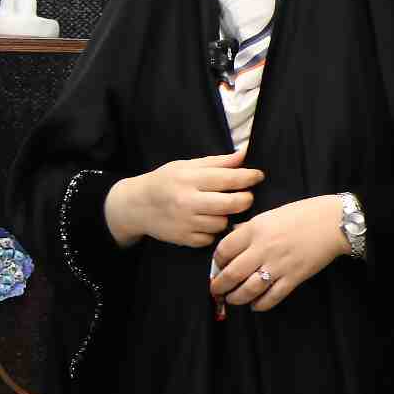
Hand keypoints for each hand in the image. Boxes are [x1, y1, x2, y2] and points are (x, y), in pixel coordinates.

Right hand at [104, 148, 261, 247]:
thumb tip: (245, 154)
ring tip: (218, 209)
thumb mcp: (186, 166)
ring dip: (226, 216)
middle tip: (245, 196)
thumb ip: (217, 162)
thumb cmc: (164, 181)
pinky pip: (211, 237)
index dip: (248, 177)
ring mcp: (186, 222)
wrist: (135, 206)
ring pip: (223, 222)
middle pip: (232, 204)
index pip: (228, 178)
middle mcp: (187, 201)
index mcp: (189, 179)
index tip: (258, 176)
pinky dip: (212, 230)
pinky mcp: (184, 239)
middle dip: (245, 200)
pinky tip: (204, 221)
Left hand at [208, 194, 347, 311]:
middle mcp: (263, 248)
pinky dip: (261, 304)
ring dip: (237, 298)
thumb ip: (248, 228)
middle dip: (219, 286)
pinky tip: (255, 305)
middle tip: (215, 290)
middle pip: (232, 274)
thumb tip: (232, 235)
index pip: (224, 250)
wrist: (334, 222)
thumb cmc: (301, 214)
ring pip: (249, 289)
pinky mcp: (294, 277)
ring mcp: (279, 265)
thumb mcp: (268, 215)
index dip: (216, 262)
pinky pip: (273, 297)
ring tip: (232, 299)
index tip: (217, 267)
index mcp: (254, 230)